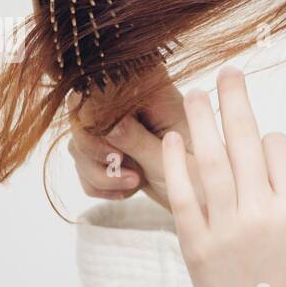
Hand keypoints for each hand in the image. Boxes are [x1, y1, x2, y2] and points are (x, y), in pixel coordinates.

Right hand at [68, 71, 199, 212]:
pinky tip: (127, 189)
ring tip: (133, 183)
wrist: (205, 201)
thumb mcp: (171, 160)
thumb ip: (139, 141)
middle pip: (82, 113)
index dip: (97, 114)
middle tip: (122, 167)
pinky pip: (83, 164)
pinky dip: (100, 184)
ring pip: (79, 142)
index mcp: (152, 93)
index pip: (105, 85)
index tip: (114, 146)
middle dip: (95, 149)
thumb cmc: (201, 178)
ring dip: (99, 172)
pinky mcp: (109, 149)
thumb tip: (110, 124)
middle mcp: (130, 105)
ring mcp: (117, 127)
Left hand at [160, 65, 285, 286]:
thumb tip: (274, 152)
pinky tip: (174, 139)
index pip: (280, 148)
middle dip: (236, 100)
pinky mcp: (196, 244)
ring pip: (211, 160)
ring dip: (202, 120)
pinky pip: (183, 195)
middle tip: (228, 72)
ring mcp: (226, 228)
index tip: (265, 147)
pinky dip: (176, 163)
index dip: (272, 139)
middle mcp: (263, 213)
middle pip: (246, 141)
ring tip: (195, 93)